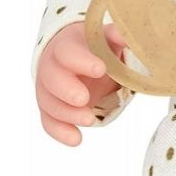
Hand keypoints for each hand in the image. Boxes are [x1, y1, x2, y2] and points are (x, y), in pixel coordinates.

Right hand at [35, 20, 126, 145]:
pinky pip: (48, 121)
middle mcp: (52, 65)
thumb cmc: (95, 47)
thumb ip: (116, 36)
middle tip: (84, 99)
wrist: (80, 56)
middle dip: (67, 90)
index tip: (100, 69)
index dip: (81, 61)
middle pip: (51, 77)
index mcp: (66, 44)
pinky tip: (76, 140)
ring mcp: (48, 88)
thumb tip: (127, 36)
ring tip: (89, 121)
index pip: (67, 51)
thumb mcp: (106, 38)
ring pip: (48, 102)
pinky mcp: (49, 107)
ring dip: (66, 114)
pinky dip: (60, 131)